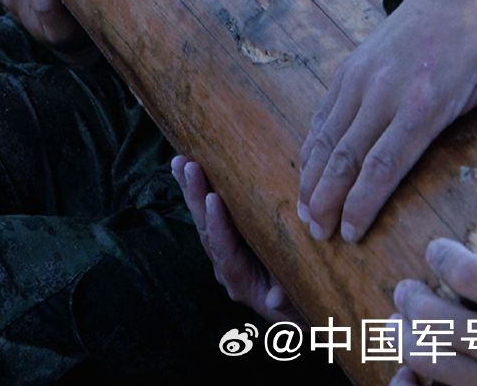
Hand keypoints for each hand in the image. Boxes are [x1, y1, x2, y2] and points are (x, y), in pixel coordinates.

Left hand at [172, 155, 293, 323]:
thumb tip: (277, 299)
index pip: (224, 250)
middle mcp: (226, 265)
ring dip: (191, 190)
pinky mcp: (229, 240)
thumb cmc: (296, 310)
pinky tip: (189, 169)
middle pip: (207, 229)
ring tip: (180, 162)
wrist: (291, 313)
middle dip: (196, 198)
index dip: (218, 226)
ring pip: (204, 219)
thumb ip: (286, 301)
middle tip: (187, 167)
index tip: (213, 200)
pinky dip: (200, 192)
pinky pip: (210, 215)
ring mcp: (224, 252)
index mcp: (239, 281)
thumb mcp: (295, 309)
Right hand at [300, 0, 476, 242]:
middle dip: (328, 199)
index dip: (362, 202)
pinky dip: (309, 149)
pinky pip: (322, 116)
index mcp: (422, 101)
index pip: (384, 163)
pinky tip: (305, 177)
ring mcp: (360, 79)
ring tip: (306, 216)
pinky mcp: (348, 71)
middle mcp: (383, 91)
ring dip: (312, 180)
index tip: (351, 234)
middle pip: (345, 156)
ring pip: (326, 138)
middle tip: (319, 235)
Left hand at [389, 182, 476, 385]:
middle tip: (406, 289)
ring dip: (402, 338)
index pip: (465, 272)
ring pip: (423, 358)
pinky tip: (415, 368)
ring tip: (398, 325)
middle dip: (409, 297)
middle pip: (431, 316)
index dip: (440, 255)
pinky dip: (416, 378)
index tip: (437, 251)